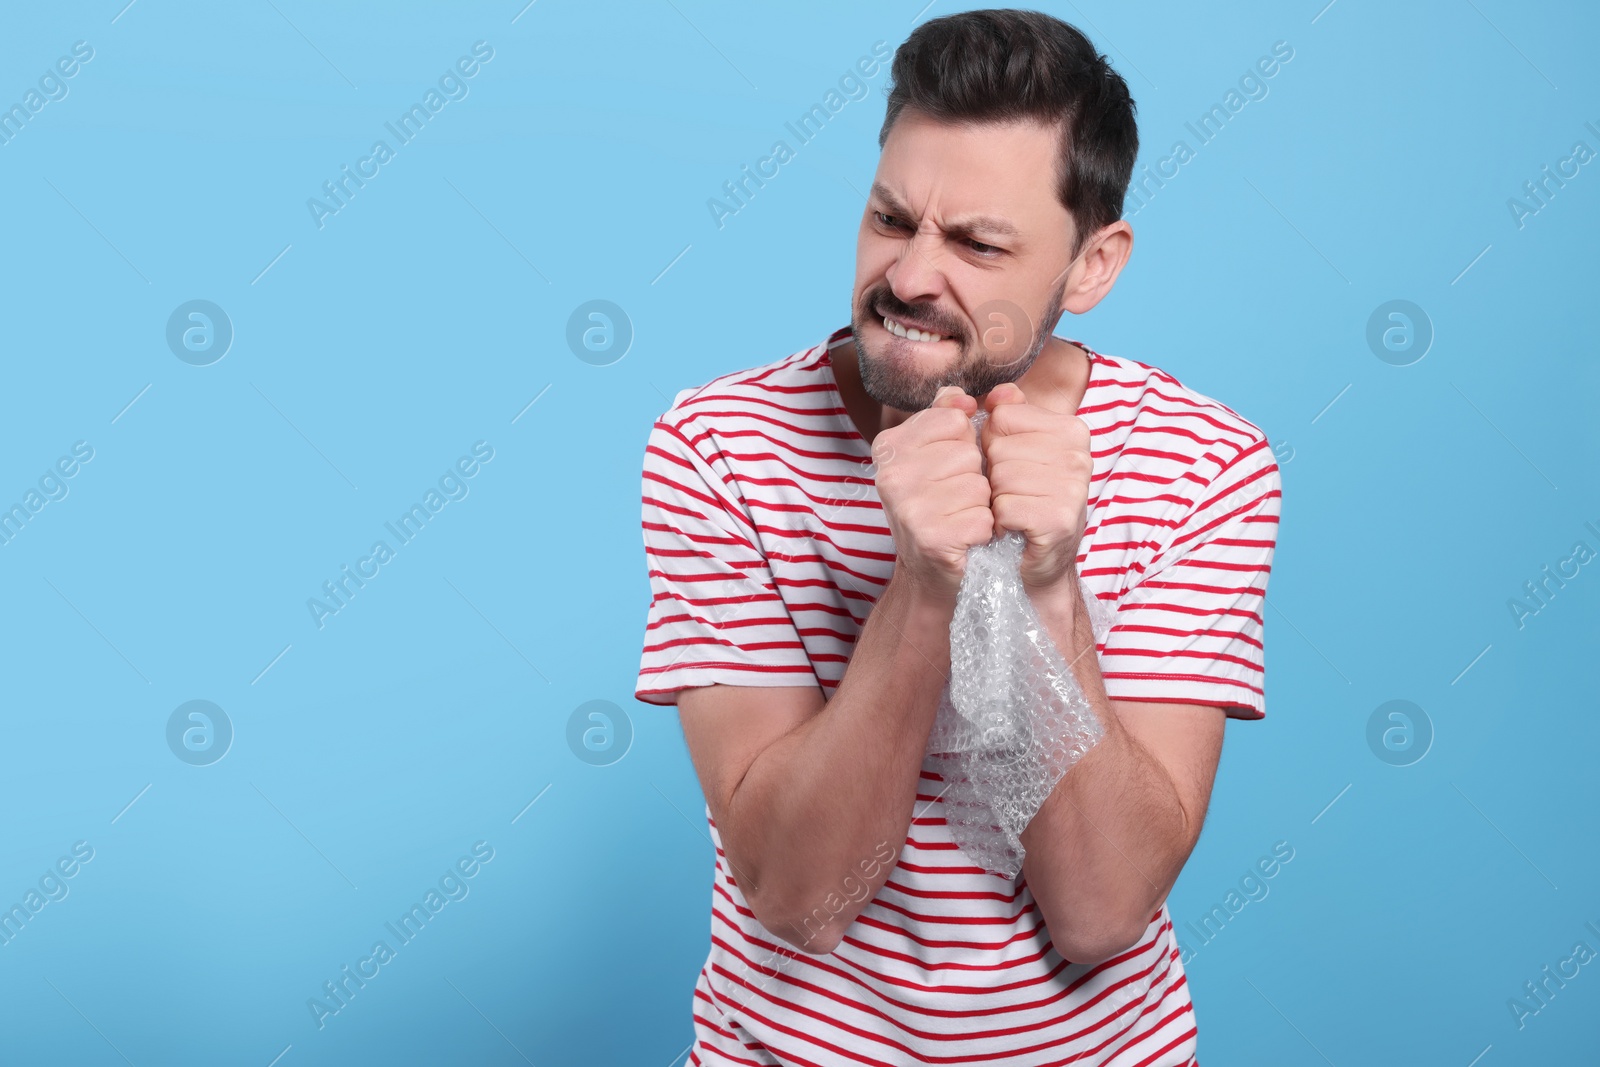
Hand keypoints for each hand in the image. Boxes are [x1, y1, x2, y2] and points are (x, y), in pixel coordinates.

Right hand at [872, 385, 993, 602]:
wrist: (933, 571)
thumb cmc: (941, 506)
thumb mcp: (938, 453)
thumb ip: (947, 416)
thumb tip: (960, 396)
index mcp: (890, 445)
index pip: (955, 420)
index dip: (965, 444)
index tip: (949, 468)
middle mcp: (891, 474)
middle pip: (969, 453)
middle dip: (974, 477)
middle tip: (954, 499)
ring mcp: (907, 508)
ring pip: (979, 487)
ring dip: (980, 506)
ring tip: (959, 518)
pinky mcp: (930, 539)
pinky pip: (982, 520)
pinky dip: (983, 532)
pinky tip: (965, 539)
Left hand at [980, 381, 1092, 590]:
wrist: (1037, 560)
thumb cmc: (1025, 500)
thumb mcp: (1015, 449)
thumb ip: (1005, 413)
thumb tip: (999, 393)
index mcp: (1071, 429)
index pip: (1003, 416)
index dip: (993, 443)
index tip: (1010, 465)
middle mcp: (1078, 456)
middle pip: (998, 448)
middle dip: (993, 475)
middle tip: (1012, 494)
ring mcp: (1072, 488)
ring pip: (999, 478)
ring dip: (996, 500)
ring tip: (1014, 510)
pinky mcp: (1059, 520)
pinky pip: (1004, 508)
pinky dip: (1000, 522)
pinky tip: (1014, 528)